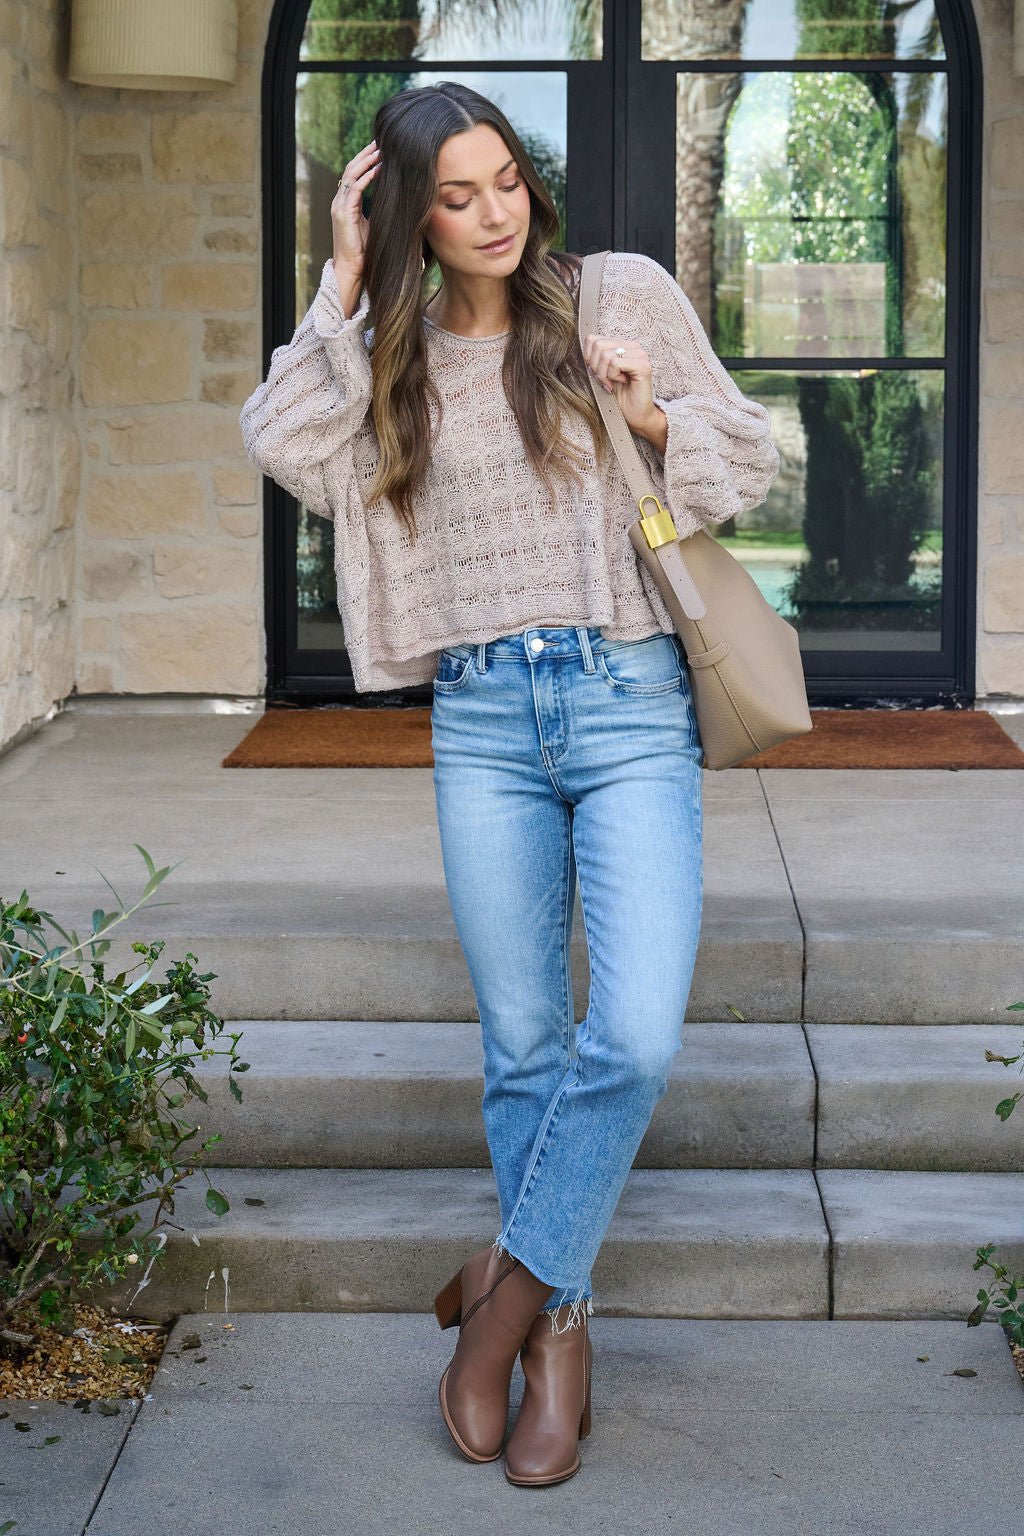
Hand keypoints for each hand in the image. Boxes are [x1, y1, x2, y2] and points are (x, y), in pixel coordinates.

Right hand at [331, 139, 381, 281]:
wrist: (352, 270)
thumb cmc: (365, 253)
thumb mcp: (373, 226)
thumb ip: (379, 211)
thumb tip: (397, 202)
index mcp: (346, 203)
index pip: (355, 175)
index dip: (366, 161)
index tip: (380, 149)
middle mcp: (340, 201)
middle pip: (352, 169)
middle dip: (366, 154)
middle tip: (380, 141)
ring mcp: (339, 206)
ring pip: (351, 174)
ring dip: (366, 161)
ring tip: (380, 149)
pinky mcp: (342, 213)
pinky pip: (354, 189)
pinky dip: (366, 177)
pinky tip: (377, 168)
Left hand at [582, 332, 662, 439]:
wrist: (635, 415)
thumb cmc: (618, 397)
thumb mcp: (601, 374)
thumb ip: (594, 360)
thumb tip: (580, 351)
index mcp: (622, 344)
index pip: (593, 339)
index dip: (588, 358)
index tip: (597, 374)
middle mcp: (632, 346)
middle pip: (598, 345)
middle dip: (595, 367)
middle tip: (604, 381)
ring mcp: (640, 354)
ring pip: (605, 354)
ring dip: (604, 374)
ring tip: (612, 383)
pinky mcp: (643, 366)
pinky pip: (615, 363)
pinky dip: (613, 376)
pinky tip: (622, 382)